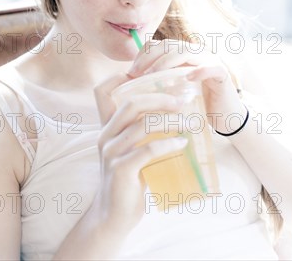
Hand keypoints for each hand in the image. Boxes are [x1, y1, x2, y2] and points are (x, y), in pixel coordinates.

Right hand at [92, 70, 188, 233]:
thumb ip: (141, 131)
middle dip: (159, 98)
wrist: (113, 216)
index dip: (119, 78)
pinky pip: (147, 150)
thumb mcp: (130, 150)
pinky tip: (182, 145)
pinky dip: (168, 144)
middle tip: (181, 101)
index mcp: (107, 127)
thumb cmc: (128, 180)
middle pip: (130, 104)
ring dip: (170, 121)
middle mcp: (106, 135)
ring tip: (189, 123)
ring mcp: (111, 152)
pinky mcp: (120, 170)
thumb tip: (174, 111)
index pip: (102, 92)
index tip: (145, 75)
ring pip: (141, 125)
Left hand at [127, 38, 246, 134]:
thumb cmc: (196, 105)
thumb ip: (157, 82)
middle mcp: (195, 53)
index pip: (159, 45)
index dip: (143, 54)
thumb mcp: (173, 91)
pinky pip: (211, 67)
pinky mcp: (222, 74)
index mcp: (182, 55)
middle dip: (149, 57)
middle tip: (135, 73)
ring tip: (154, 75)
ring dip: (167, 62)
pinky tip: (188, 79)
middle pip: (169, 45)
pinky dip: (200, 70)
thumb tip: (130, 82)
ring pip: (187, 51)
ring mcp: (209, 61)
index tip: (130, 71)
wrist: (226, 118)